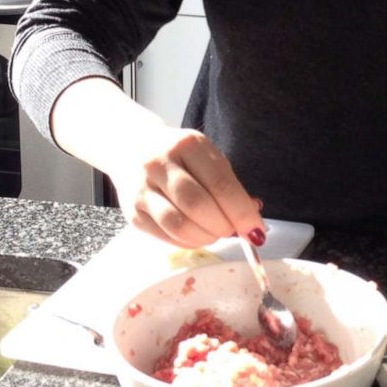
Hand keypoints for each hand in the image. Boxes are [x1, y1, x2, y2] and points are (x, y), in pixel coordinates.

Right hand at [51, 78, 263, 249]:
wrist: (130, 146)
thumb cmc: (179, 155)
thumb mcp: (206, 157)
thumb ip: (228, 186)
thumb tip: (252, 220)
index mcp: (188, 144)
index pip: (220, 183)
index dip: (241, 212)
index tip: (256, 230)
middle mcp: (161, 163)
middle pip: (198, 205)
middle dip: (223, 226)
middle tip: (233, 231)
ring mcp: (143, 188)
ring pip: (179, 224)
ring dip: (205, 237)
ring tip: (214, 234)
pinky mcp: (132, 211)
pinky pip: (165, 235)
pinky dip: (187, 242)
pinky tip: (196, 236)